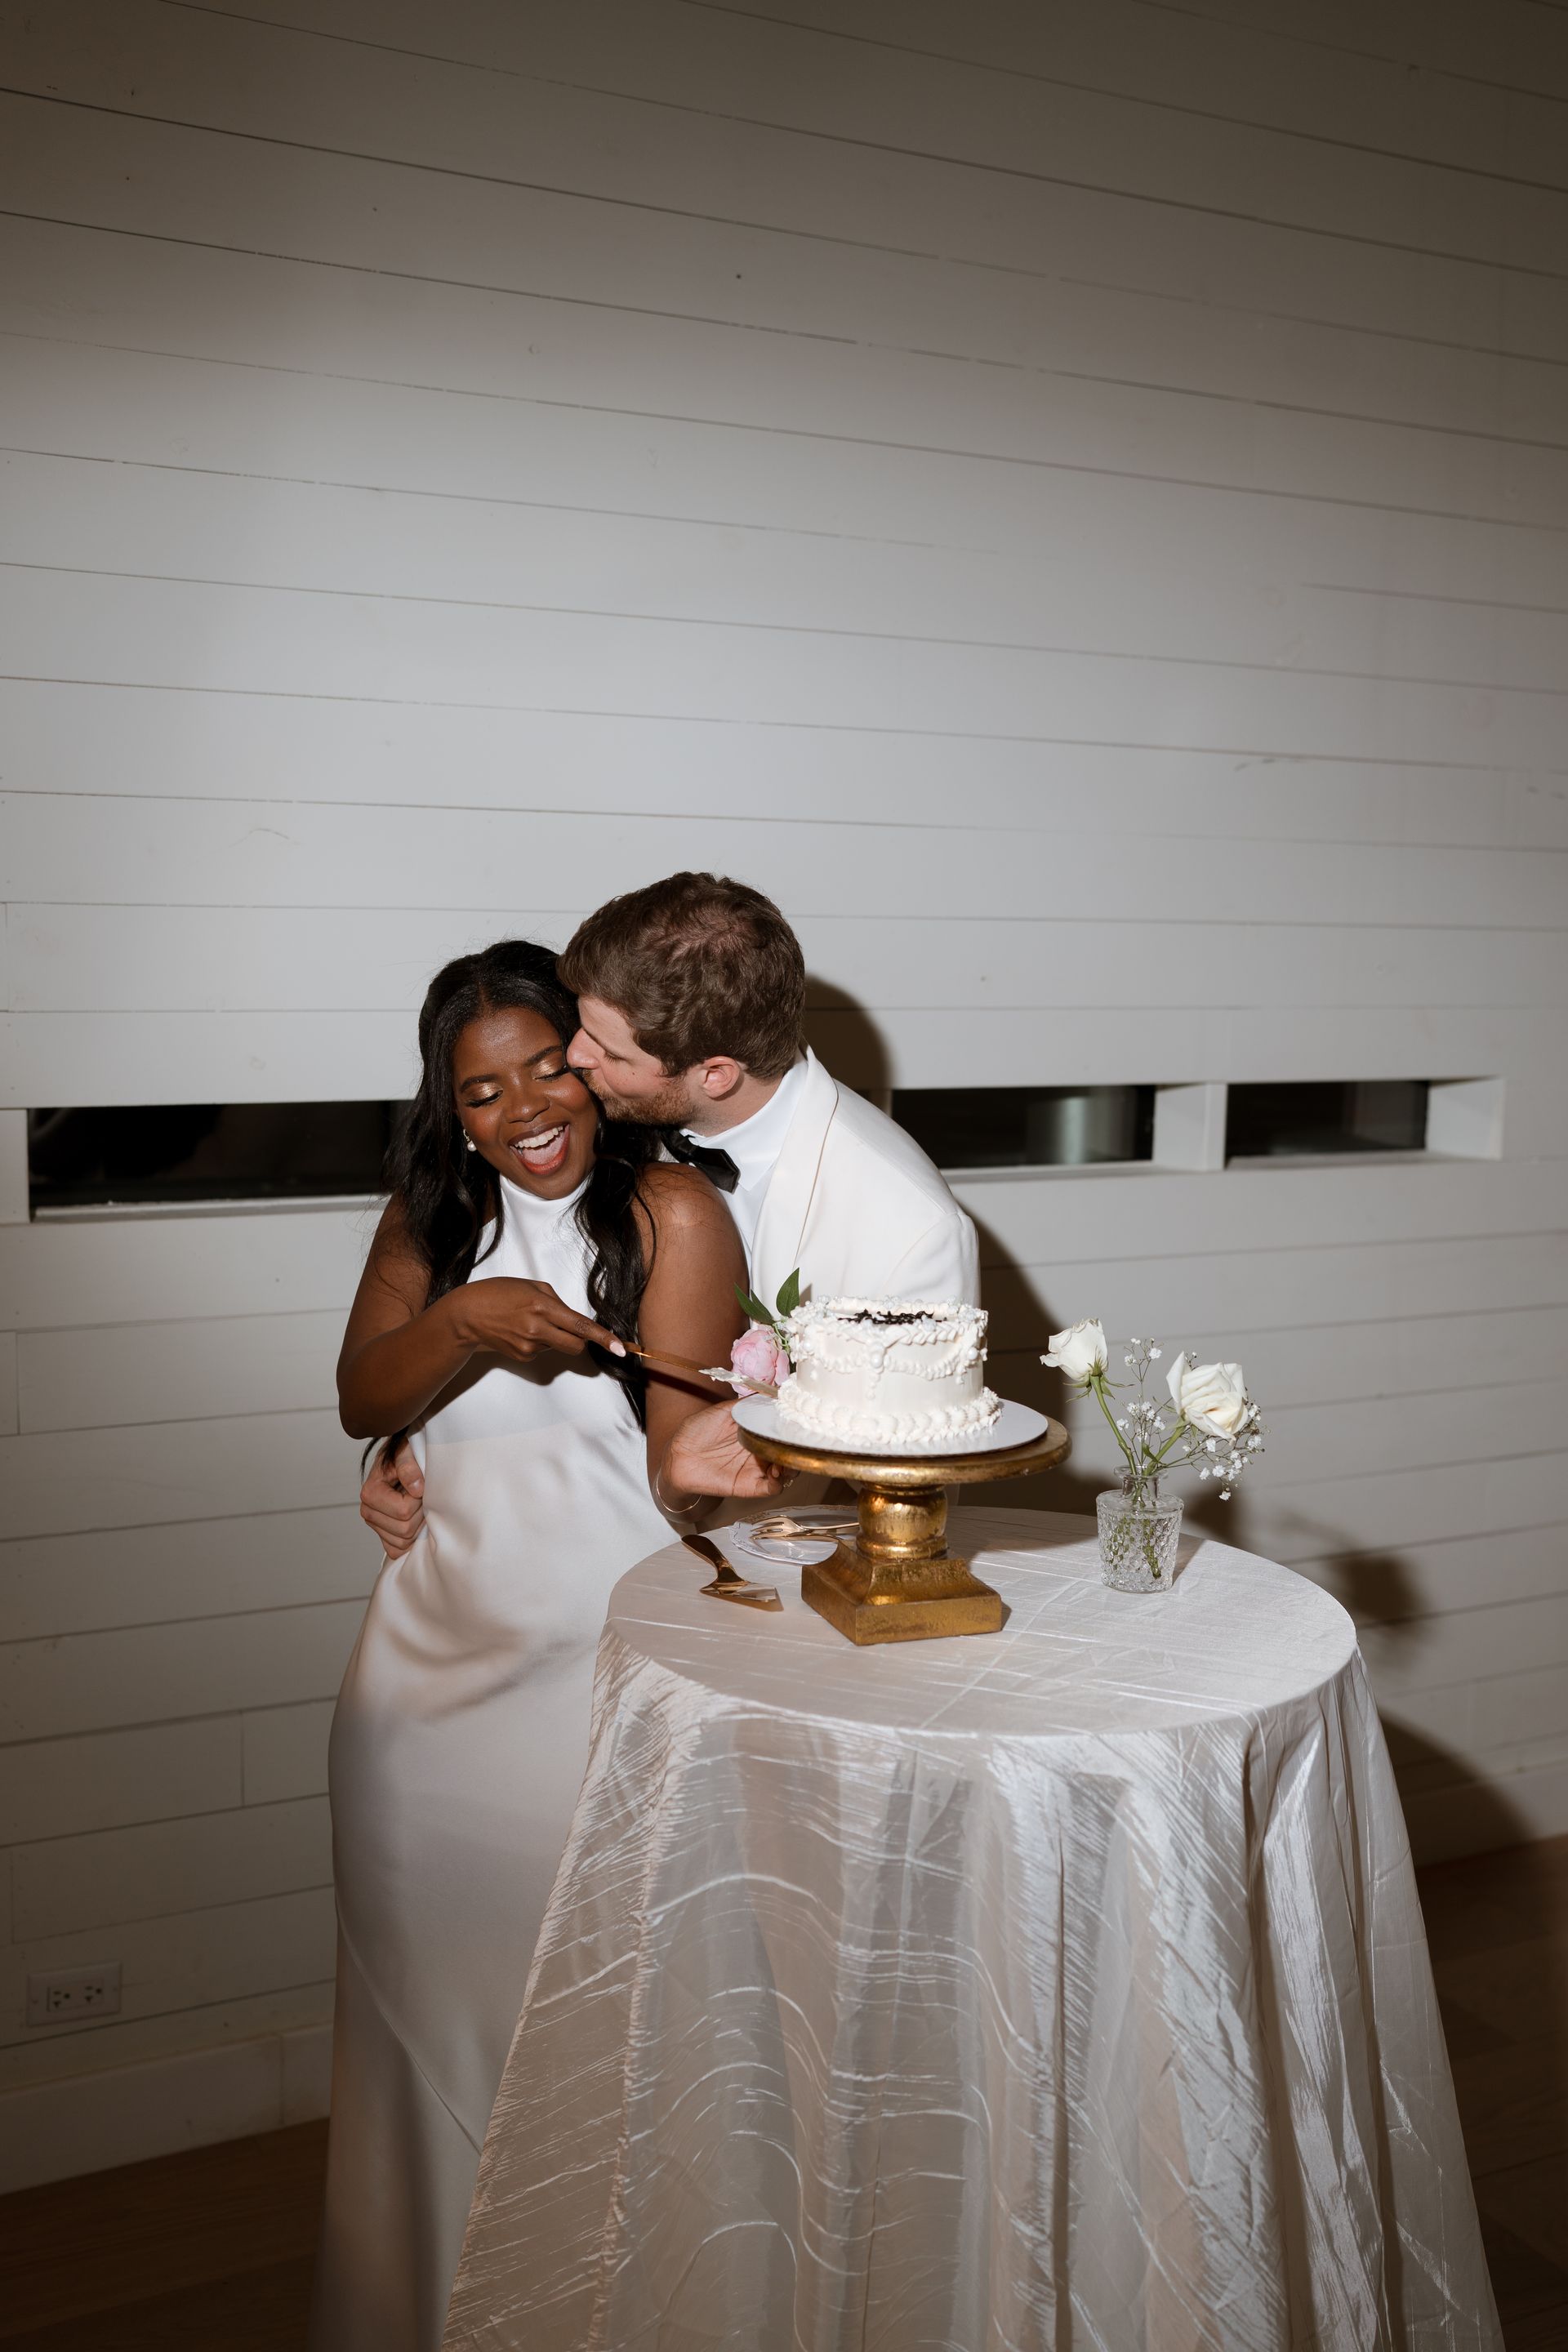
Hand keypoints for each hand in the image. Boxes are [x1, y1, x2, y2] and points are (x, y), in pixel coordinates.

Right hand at [360, 1436, 423, 1556]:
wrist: (399, 1459)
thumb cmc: (402, 1455)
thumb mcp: (405, 1452)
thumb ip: (409, 1466)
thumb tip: (417, 1489)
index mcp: (370, 1493)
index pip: (404, 1511)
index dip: (419, 1499)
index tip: (420, 1484)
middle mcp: (368, 1511)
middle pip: (405, 1530)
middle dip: (419, 1512)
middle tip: (420, 1496)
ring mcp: (374, 1525)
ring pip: (403, 1542)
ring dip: (417, 1524)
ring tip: (416, 1504)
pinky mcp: (382, 1534)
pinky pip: (397, 1550)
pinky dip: (410, 1539)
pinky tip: (414, 1519)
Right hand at [453, 1278, 624, 1364]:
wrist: (467, 1315)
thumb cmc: (498, 1293)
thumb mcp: (531, 1286)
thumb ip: (556, 1302)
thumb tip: (573, 1319)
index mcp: (542, 1307)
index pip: (581, 1326)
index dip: (603, 1338)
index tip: (620, 1348)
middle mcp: (537, 1329)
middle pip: (576, 1346)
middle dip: (582, 1342)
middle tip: (574, 1330)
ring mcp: (529, 1346)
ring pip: (558, 1346)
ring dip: (554, 1336)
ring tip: (529, 1321)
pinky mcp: (522, 1356)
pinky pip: (542, 1351)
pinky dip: (539, 1342)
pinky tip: (521, 1331)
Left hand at [661, 1401, 792, 1500]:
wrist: (678, 1457)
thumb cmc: (697, 1431)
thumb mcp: (724, 1411)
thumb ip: (748, 1404)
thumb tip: (771, 1392)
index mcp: (756, 1431)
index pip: (782, 1431)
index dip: (792, 1428)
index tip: (798, 1423)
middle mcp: (760, 1450)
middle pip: (789, 1452)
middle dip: (797, 1449)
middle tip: (796, 1444)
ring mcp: (756, 1468)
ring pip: (786, 1471)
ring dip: (791, 1467)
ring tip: (784, 1460)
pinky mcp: (749, 1486)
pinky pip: (771, 1488)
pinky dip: (778, 1483)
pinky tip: (774, 1473)